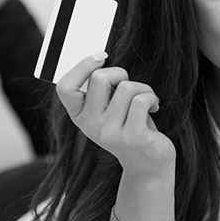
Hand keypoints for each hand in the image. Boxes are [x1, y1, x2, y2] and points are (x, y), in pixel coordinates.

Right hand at [56, 53, 176, 179]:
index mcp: (80, 116)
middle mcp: (90, 126)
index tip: (102, 57)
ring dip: (142, 88)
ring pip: (126, 87)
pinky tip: (154, 107)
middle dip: (120, 73)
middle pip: (99, 78)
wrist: (148, 163)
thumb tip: (101, 57)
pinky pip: (141, 100)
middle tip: (130, 84)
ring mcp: (110, 133)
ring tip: (147, 100)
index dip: (82, 66)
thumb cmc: (130, 127)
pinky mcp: (132, 137)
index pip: (65, 87)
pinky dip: (151, 97)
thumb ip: (103, 91)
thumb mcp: (110, 110)